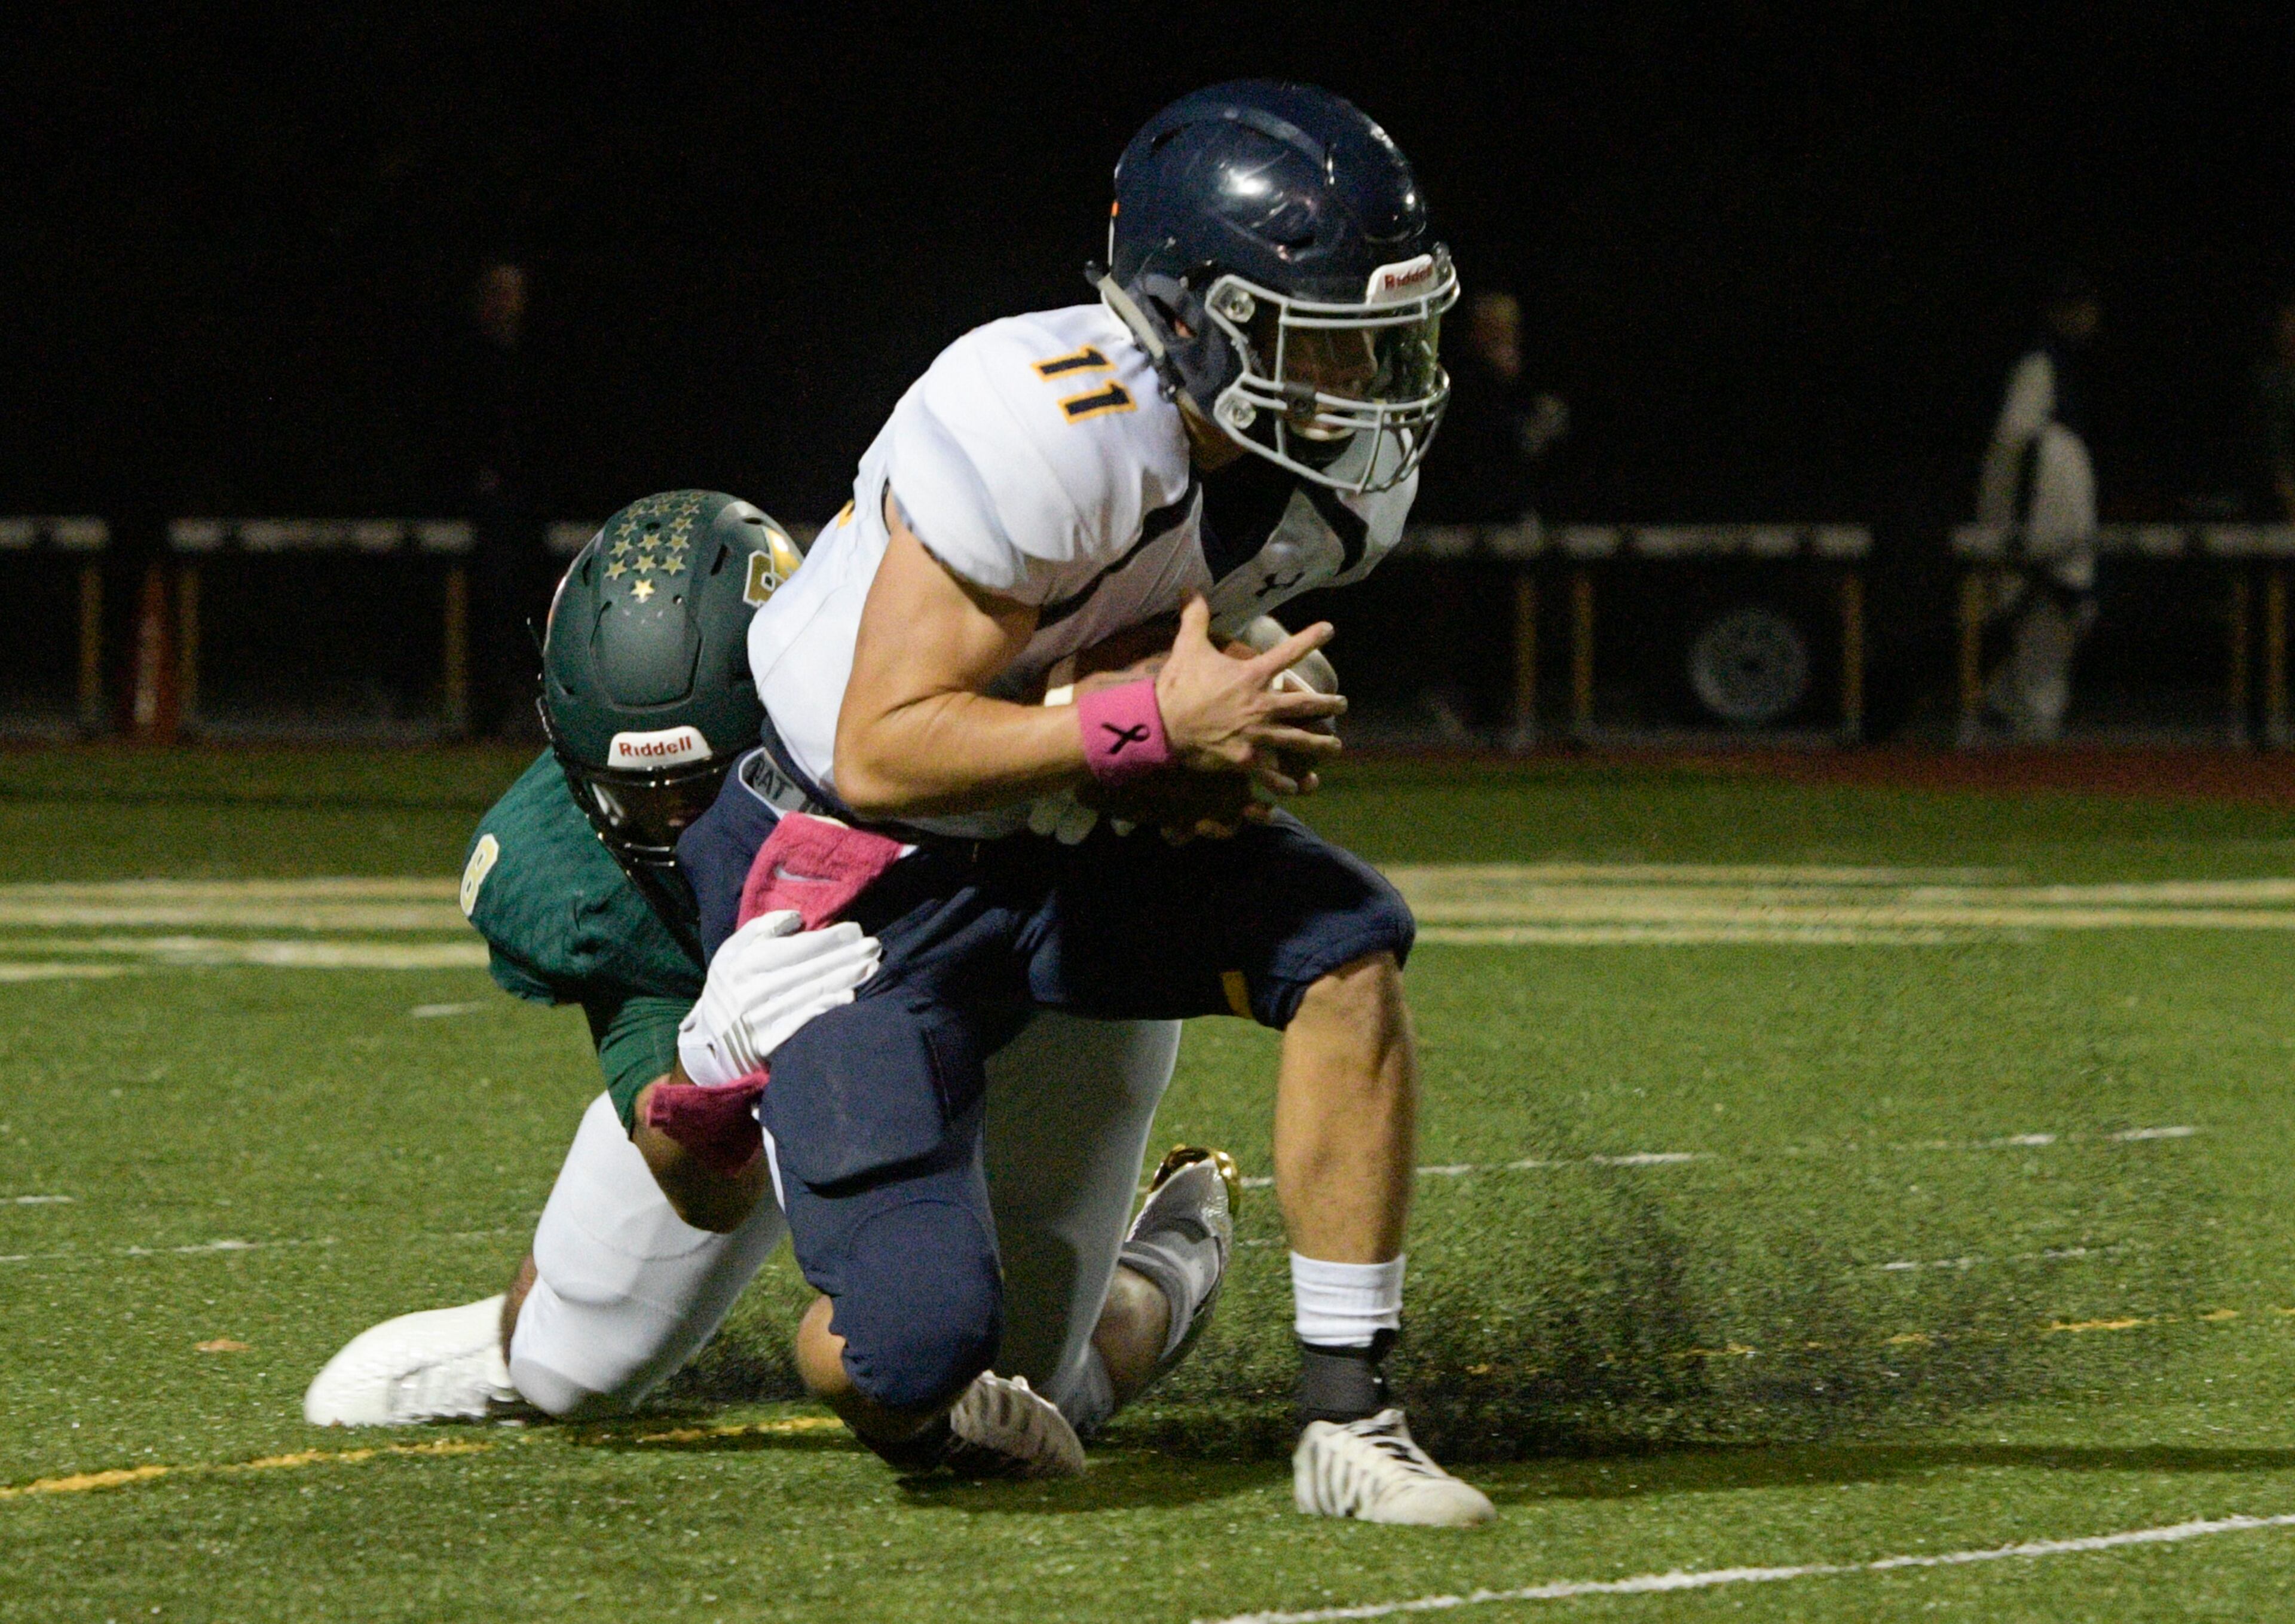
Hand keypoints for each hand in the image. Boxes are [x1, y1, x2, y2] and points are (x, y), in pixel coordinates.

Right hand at [676, 910, 882, 1086]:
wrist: (710, 1039)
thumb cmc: (729, 986)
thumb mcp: (732, 951)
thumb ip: (761, 928)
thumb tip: (797, 917)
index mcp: (744, 963)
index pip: (795, 948)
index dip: (828, 939)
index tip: (855, 930)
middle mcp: (753, 990)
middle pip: (809, 970)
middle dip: (846, 957)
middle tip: (874, 947)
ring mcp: (763, 1018)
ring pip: (811, 993)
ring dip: (845, 979)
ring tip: (872, 967)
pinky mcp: (770, 1041)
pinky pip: (803, 1022)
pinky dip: (827, 1008)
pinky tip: (850, 997)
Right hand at [1152, 596, 1343, 781]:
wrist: (1162, 724)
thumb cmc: (1178, 685)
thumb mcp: (1188, 646)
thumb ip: (1195, 617)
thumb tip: (1190, 588)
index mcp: (1252, 676)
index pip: (1289, 653)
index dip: (1311, 638)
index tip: (1330, 629)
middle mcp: (1261, 705)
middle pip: (1304, 704)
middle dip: (1327, 704)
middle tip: (1342, 703)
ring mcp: (1256, 734)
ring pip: (1297, 740)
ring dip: (1319, 744)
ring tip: (1335, 746)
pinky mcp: (1245, 759)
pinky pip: (1271, 774)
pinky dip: (1286, 783)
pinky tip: (1299, 788)